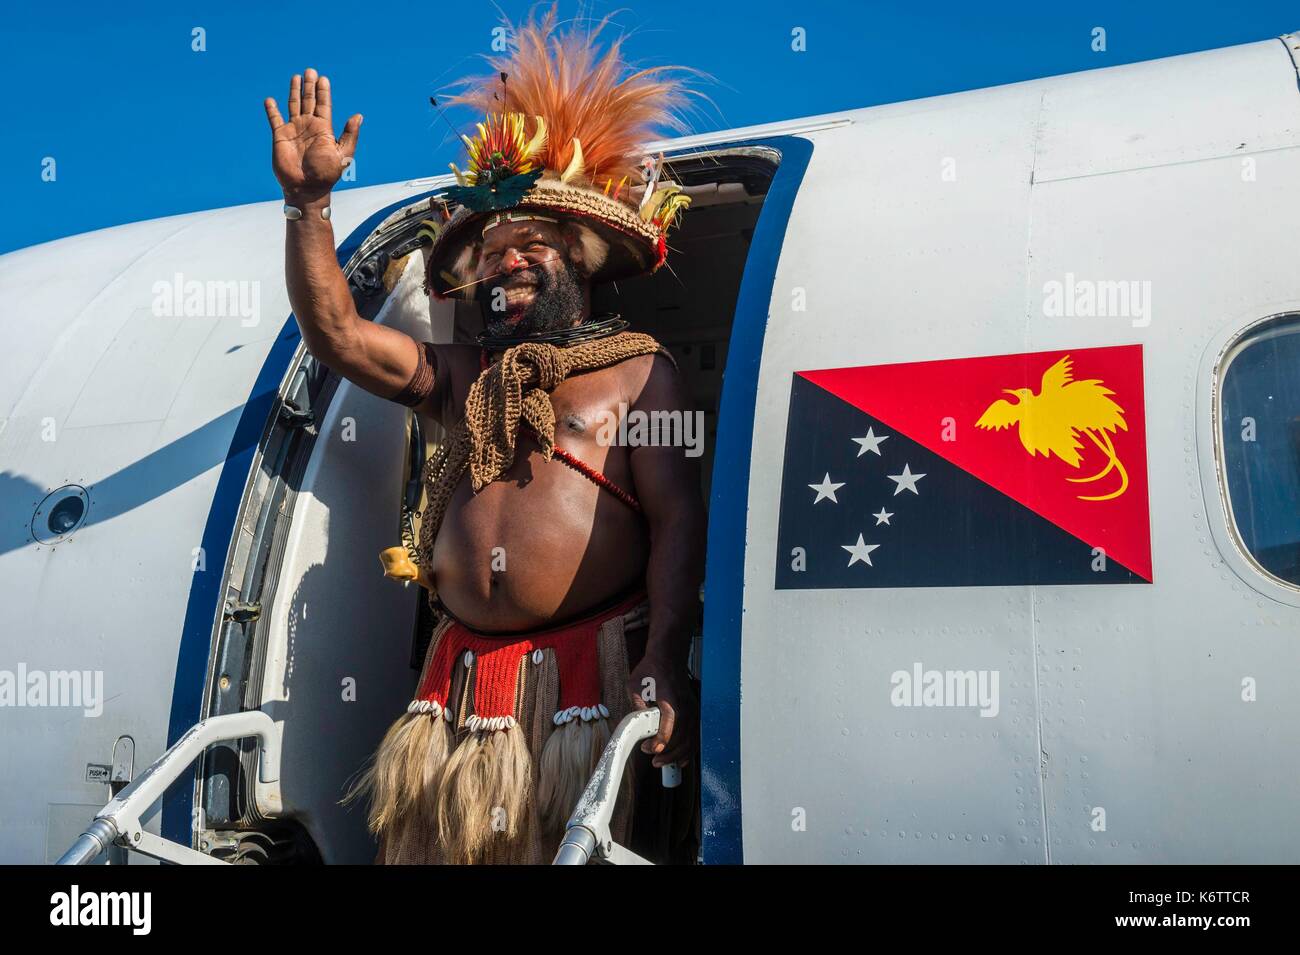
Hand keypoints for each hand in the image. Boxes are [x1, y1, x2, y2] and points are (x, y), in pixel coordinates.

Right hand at [264, 68, 361, 204]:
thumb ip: (349, 134)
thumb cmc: (326, 174)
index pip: (324, 105)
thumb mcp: (343, 154)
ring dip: (295, 92)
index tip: (324, 78)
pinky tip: (270, 100)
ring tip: (296, 77)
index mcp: (324, 129)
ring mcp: (294, 130)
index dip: (323, 92)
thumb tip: (358, 115)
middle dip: (310, 86)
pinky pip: (274, 120)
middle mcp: (309, 127)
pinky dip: (272, 110)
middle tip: (311, 70)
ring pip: (294, 105)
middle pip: (309, 101)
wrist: (306, 188)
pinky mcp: (280, 136)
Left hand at [626, 651, 696, 767]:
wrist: (668, 655)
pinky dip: (689, 750)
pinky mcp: (694, 712)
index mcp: (671, 700)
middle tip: (653, 760)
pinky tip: (681, 760)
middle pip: (682, 738)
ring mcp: (692, 709)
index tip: (649, 750)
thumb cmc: (651, 668)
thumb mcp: (635, 686)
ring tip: (663, 763)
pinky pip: (695, 736)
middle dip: (668, 753)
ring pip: (691, 740)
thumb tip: (636, 727)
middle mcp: (685, 707)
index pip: (669, 726)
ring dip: (678, 755)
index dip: (660, 741)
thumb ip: (637, 707)